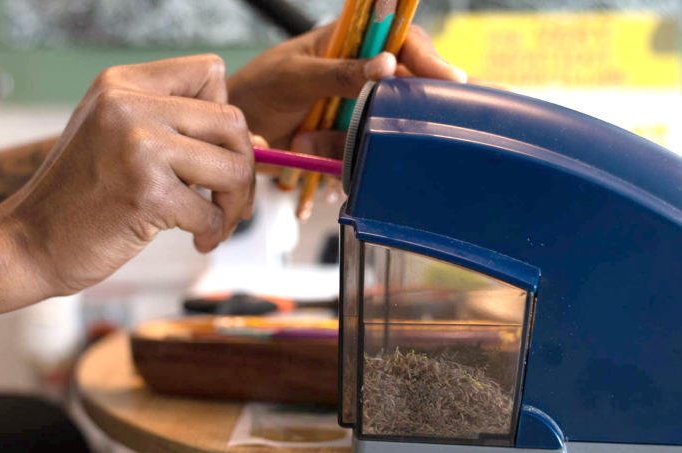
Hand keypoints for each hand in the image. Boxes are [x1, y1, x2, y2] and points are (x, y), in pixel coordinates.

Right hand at [0, 55, 255, 295]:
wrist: (26, 243)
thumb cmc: (82, 197)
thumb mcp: (120, 139)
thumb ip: (182, 129)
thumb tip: (261, 141)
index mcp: (123, 83)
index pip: (210, 71)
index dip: (224, 116)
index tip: (213, 152)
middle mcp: (128, 105)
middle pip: (233, 121)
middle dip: (244, 166)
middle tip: (228, 200)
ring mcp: (137, 147)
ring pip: (234, 166)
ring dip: (236, 204)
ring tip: (214, 223)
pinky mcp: (145, 193)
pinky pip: (212, 212)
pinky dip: (213, 233)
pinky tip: (195, 241)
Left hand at [228, 22, 466, 152]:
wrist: (230, 131)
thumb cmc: (259, 88)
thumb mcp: (296, 76)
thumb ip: (339, 72)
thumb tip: (387, 64)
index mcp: (353, 44)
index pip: (405, 42)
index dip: (431, 59)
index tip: (451, 79)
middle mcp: (363, 75)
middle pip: (410, 86)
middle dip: (420, 107)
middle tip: (431, 125)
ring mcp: (359, 110)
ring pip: (393, 126)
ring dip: (386, 144)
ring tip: (385, 156)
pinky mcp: (351, 141)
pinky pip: (369, 154)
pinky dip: (359, 168)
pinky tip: (346, 181)